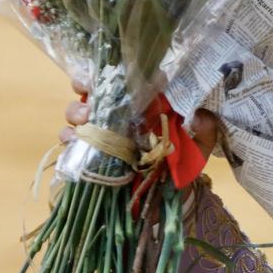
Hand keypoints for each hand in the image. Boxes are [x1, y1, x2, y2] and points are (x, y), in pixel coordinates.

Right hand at [62, 81, 219, 159]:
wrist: (165, 200)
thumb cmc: (182, 167)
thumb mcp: (199, 148)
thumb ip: (204, 131)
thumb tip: (201, 115)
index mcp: (144, 107)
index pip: (127, 80)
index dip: (117, 72)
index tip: (117, 73)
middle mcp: (120, 115)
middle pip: (95, 90)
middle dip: (87, 86)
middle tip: (91, 94)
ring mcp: (102, 133)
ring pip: (79, 112)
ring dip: (77, 112)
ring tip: (85, 119)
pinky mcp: (89, 153)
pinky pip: (71, 141)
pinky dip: (69, 138)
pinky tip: (74, 140)